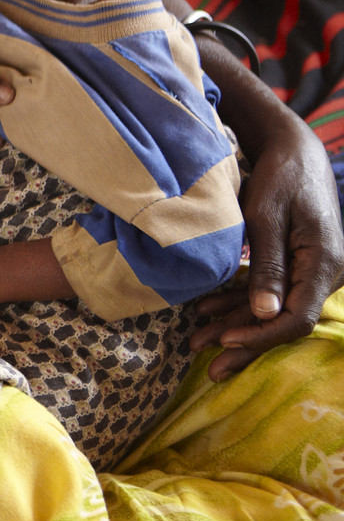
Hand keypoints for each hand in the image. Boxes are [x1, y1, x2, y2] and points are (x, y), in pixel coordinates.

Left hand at [191, 104, 343, 378]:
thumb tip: (264, 313)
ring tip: (196, 343)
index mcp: (324, 264)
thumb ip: (266, 264)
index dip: (261, 335)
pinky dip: (237, 303)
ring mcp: (309, 271)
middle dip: (245, 345)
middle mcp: (323, 274)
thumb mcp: (267, 216)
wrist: (295, 151)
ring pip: (272, 310)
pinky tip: (207, 313)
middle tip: (209, 369)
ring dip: (235, 325)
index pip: (297, 318)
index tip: (226, 341)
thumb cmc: (281, 177)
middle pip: (284, 322)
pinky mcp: (293, 265)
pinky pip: (267, 292)